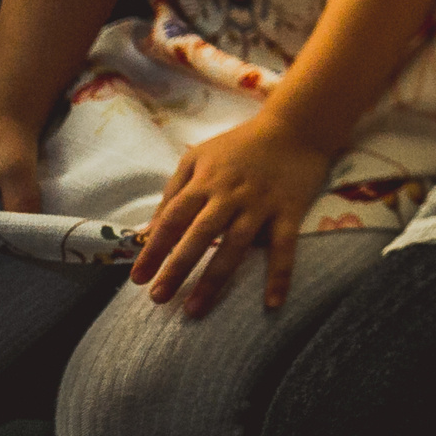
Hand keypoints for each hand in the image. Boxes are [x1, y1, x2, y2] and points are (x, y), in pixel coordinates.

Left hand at [130, 113, 334, 315]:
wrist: (296, 126)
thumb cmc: (242, 144)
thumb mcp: (199, 156)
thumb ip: (174, 191)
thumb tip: (149, 230)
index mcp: (206, 181)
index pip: (173, 219)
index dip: (154, 249)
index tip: (138, 279)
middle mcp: (231, 195)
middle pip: (200, 235)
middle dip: (177, 268)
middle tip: (158, 299)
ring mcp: (261, 205)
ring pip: (235, 246)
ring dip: (214, 279)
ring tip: (194, 310)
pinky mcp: (290, 211)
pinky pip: (284, 248)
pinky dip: (280, 276)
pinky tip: (272, 304)